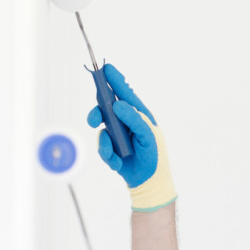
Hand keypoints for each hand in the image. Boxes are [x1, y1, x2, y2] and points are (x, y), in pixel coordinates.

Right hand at [86, 63, 176, 210]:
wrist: (149, 181)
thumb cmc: (154, 155)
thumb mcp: (148, 136)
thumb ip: (135, 119)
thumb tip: (118, 104)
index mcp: (138, 115)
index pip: (124, 94)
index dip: (114, 80)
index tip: (105, 68)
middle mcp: (125, 121)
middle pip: (105, 107)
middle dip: (97, 112)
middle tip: (94, 119)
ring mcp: (116, 134)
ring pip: (100, 128)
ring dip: (104, 141)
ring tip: (111, 151)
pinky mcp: (110, 148)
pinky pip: (102, 146)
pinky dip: (108, 155)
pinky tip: (117, 162)